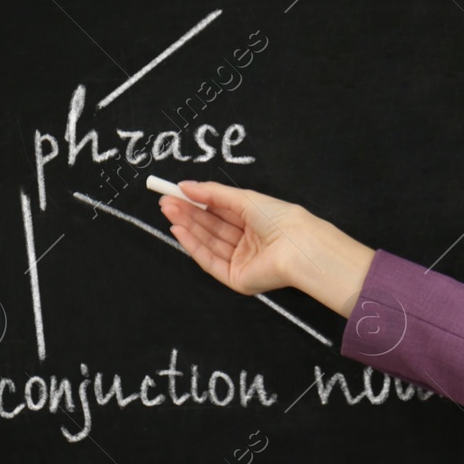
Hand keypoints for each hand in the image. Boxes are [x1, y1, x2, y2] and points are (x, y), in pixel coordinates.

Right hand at [157, 180, 374, 317]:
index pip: (221, 212)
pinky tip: (179, 230)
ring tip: (169, 211)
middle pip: (212, 227)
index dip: (198, 202)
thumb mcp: (245, 199)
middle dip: (188, 213)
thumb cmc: (279, 219)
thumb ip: (213, 193)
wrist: (297, 246)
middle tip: (166, 201)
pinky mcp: (236, 278)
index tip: (176, 193)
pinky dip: (193, 245)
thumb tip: (186, 185)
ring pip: (209, 242)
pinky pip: (210, 260)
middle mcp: (249, 242)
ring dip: (188, 226)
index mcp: (256, 222)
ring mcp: (242, 261)